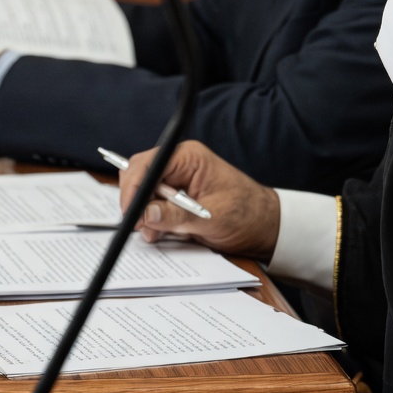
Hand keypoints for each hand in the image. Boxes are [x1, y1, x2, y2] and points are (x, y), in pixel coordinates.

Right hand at [119, 140, 279, 260]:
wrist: (262, 225)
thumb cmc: (246, 214)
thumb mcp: (212, 217)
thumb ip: (177, 216)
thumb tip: (146, 214)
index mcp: (190, 157)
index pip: (148, 164)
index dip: (133, 187)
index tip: (129, 213)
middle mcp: (179, 166)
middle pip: (139, 178)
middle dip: (137, 205)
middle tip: (144, 228)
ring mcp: (176, 182)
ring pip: (142, 196)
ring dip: (145, 217)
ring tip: (159, 234)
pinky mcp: (175, 199)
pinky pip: (151, 208)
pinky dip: (152, 223)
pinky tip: (164, 233)